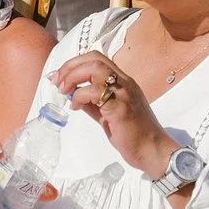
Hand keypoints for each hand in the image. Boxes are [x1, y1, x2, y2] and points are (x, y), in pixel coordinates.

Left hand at [52, 52, 177, 180]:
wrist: (152, 150)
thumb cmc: (133, 135)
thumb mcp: (109, 115)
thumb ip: (93, 103)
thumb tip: (73, 95)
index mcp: (124, 81)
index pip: (98, 58)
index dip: (75, 63)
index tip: (59, 76)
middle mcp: (125, 82)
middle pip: (94, 58)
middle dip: (70, 67)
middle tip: (57, 81)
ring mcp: (124, 93)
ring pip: (95, 69)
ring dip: (73, 77)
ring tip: (64, 91)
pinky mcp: (120, 107)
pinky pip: (94, 93)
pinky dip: (79, 96)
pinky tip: (75, 107)